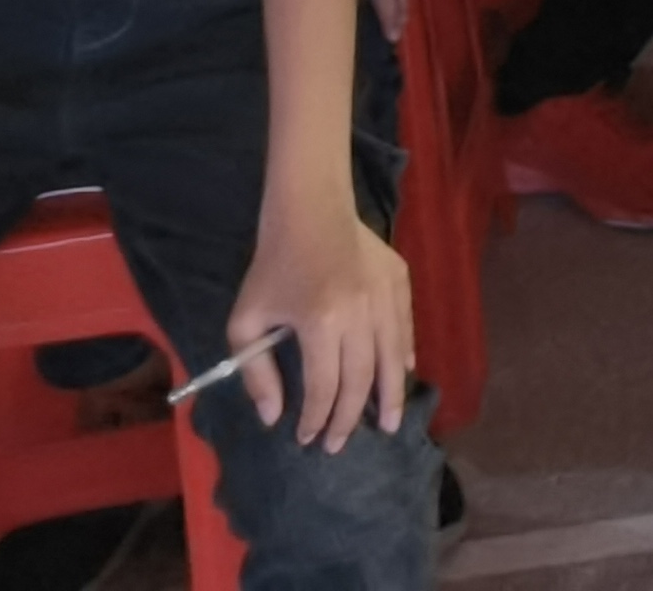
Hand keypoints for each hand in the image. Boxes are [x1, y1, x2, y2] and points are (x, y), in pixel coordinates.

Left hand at [221, 203, 416, 444]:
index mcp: (321, 322)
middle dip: (349, 418)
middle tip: (339, 444)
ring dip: (390, 396)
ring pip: (393, 359)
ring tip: (388, 424)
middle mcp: (360, 313)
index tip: (306, 438)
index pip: (324, 387)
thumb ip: (256, 371)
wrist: (310, 209)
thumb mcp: (246, 320)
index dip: (316, 419)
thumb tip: (274, 417)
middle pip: (361, 380)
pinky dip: (404, 356)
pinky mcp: (400, 281)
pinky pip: (406, 328)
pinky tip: (400, 376)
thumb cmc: (273, 266)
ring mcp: (385, 296)